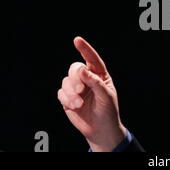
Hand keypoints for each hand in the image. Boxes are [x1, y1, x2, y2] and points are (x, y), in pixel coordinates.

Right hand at [57, 37, 125, 151]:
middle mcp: (87, 79)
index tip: (77, 40)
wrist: (100, 129)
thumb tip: (81, 69)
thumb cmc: (107, 111)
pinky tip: (75, 107)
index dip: (85, 49)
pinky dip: (67, 99)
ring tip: (80, 104)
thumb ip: (94, 81)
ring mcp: (76, 88)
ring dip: (72, 92)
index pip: (92, 59)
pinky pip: (61, 92)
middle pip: (75, 68)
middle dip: (76, 78)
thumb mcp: (106, 95)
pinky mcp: (67, 98)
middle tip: (81, 90)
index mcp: (99, 75)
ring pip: (66, 80)